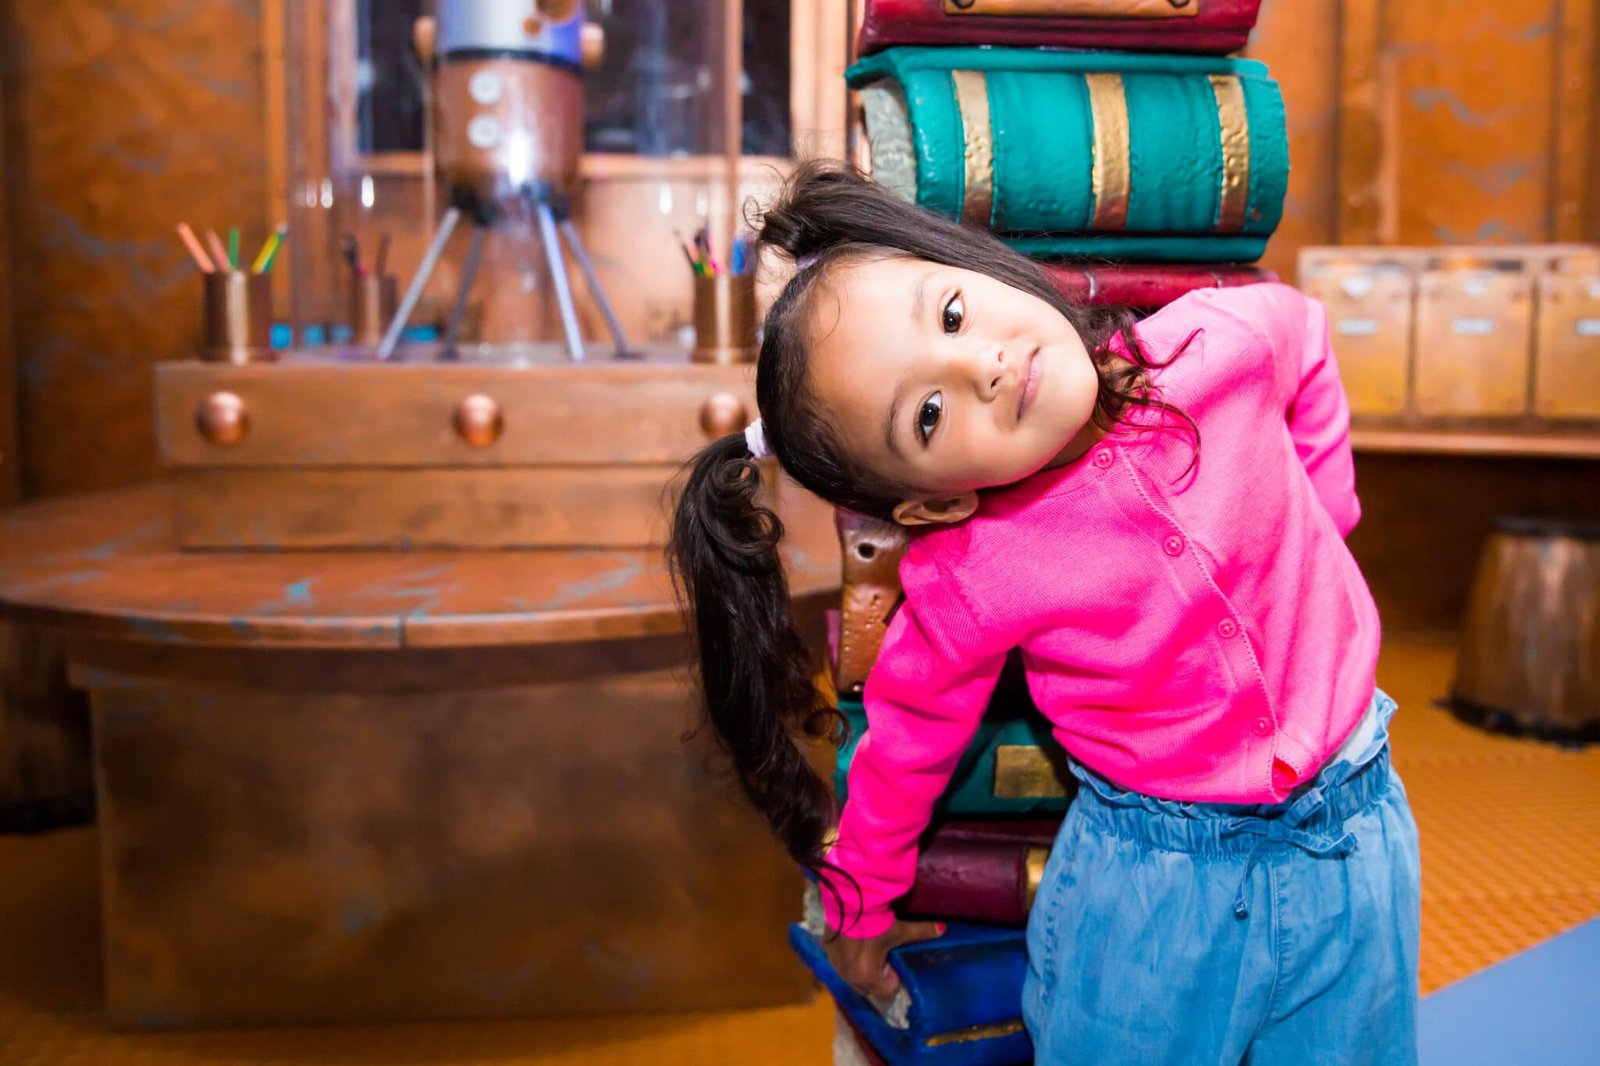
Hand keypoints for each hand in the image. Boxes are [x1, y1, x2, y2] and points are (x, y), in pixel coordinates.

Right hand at [824, 918, 945, 1000]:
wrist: (847, 897)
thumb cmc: (876, 919)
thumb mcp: (900, 929)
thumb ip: (922, 932)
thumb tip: (943, 929)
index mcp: (867, 977)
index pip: (885, 992)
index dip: (893, 979)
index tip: (894, 962)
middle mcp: (848, 975)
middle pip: (866, 987)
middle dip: (875, 976)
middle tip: (882, 955)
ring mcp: (834, 963)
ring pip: (850, 975)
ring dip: (859, 967)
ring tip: (867, 946)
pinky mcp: (825, 948)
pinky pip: (839, 961)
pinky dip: (847, 955)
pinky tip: (854, 939)